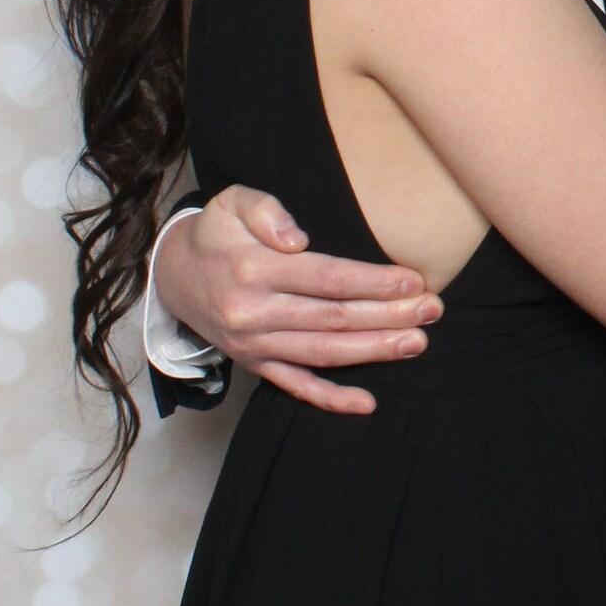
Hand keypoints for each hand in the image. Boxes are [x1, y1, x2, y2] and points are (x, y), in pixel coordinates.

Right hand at [158, 186, 440, 416]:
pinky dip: (330, 399)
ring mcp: (254, 345)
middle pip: (332, 318)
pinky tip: (366, 403)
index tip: (412, 281)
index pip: (325, 278)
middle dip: (387, 316)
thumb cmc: (217, 233)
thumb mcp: (232, 202)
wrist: (173, 277)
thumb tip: (296, 238)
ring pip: (322, 353)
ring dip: (373, 351)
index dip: (372, 282)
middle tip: (432, 310)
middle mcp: (254, 313)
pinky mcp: (255, 365)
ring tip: (416, 343)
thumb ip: (265, 210)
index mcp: (253, 270)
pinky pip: (295, 387)